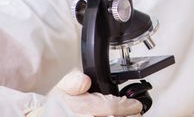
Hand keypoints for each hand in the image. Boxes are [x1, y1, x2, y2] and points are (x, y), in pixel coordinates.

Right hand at [27, 71, 141, 116]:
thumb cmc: (57, 108)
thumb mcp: (62, 88)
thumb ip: (74, 80)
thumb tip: (84, 81)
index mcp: (85, 109)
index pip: (114, 107)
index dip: (129, 106)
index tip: (135, 104)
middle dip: (132, 115)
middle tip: (135, 112)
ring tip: (127, 116)